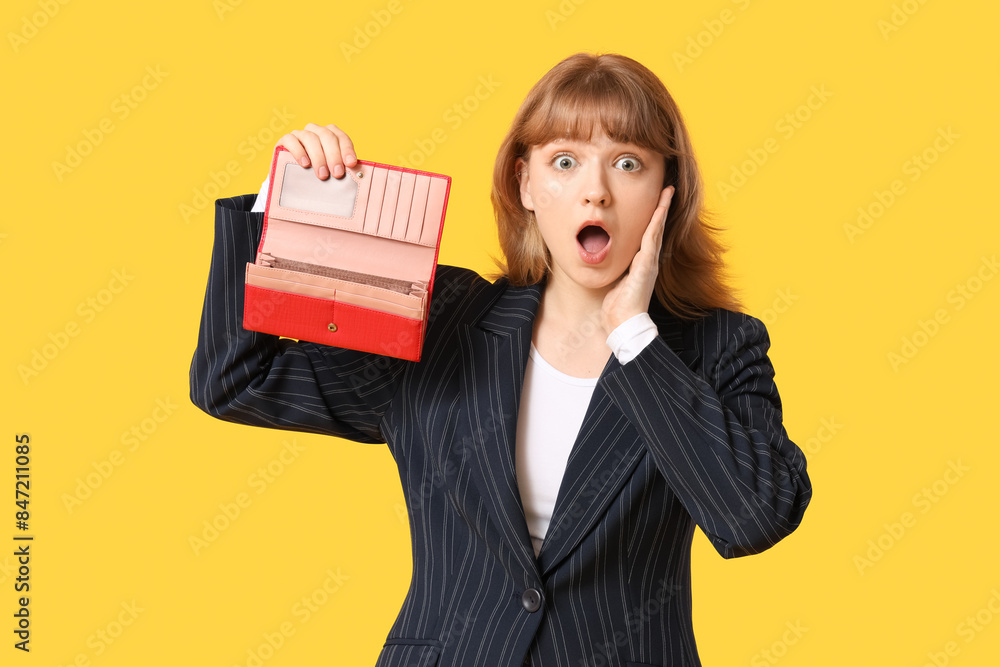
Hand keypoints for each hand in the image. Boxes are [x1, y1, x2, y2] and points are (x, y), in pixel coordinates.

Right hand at [276, 123, 357, 179]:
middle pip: (327, 136)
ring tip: (322, 175)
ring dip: (318, 157)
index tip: (351, 164)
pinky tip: (305, 164)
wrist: (291, 177)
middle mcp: (316, 131)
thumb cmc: (316, 175)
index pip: (342, 137)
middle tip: (337, 174)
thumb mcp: (330, 171)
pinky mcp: (285, 140)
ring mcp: (300, 134)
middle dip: (334, 155)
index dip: (347, 149)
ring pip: (310, 138)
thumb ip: (340, 169)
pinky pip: (291, 140)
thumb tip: (358, 176)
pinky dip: (299, 151)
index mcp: (331, 135)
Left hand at [601, 186, 674, 334]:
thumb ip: (616, 269)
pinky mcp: (646, 265)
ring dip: (662, 209)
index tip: (656, 202)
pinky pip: (652, 238)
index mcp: (641, 264)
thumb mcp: (615, 282)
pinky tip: (660, 209)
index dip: (652, 219)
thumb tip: (604, 258)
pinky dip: (656, 222)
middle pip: (656, 228)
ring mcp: (649, 262)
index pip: (648, 236)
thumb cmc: (617, 307)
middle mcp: (648, 261)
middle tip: (667, 190)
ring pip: (656, 229)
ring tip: (668, 192)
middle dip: (661, 208)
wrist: (623, 323)